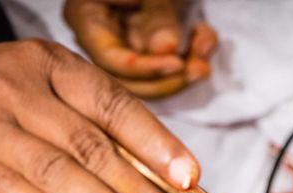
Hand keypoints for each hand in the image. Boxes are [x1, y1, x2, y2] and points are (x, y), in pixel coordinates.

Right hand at [0, 39, 201, 192]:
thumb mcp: (30, 91)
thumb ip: (80, 126)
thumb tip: (152, 183)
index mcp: (48, 67)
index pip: (114, 105)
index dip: (156, 144)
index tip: (191, 180)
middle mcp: (17, 89)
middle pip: (93, 146)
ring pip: (57, 171)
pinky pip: (6, 192)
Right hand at [64, 0, 217, 97]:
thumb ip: (157, 15)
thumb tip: (166, 49)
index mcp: (86, 14)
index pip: (109, 58)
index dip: (143, 68)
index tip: (175, 64)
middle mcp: (102, 34)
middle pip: (128, 78)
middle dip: (168, 77)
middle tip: (198, 68)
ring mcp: (125, 42)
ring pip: (150, 78)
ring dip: (184, 71)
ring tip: (205, 58)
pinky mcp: (148, 46)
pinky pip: (166, 65)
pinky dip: (191, 56)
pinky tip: (206, 43)